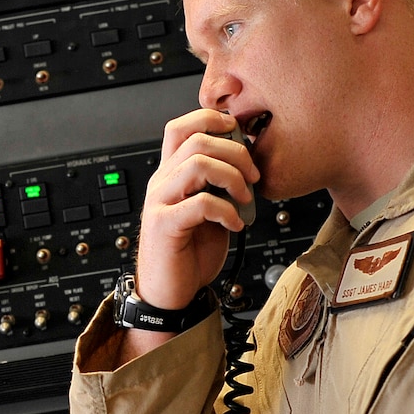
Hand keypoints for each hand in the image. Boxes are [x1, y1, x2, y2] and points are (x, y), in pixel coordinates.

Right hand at [135, 108, 257, 310]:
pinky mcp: (164, 226)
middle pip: (196, 139)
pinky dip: (227, 211)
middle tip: (253, 177)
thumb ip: (220, 186)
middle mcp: (162, 182)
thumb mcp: (210, 211)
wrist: (170, 293)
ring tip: (245, 199)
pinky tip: (235, 224)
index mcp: (171, 174)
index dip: (212, 120)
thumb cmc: (189, 254)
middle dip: (235, 153)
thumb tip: (248, 165)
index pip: (182, 126)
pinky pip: (200, 203)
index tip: (240, 137)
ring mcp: (160, 202)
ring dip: (232, 178)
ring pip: (196, 164)